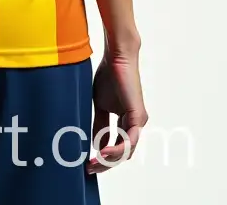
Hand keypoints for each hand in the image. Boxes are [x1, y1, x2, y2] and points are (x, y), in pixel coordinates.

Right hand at [89, 45, 147, 172]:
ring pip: (128, 149)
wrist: (116, 58)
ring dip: (111, 158)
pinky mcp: (138, 115)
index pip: (117, 146)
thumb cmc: (108, 77)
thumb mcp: (100, 105)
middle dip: (106, 163)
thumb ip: (100, 123)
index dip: (103, 157)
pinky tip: (104, 151)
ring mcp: (138, 121)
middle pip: (123, 152)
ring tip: (95, 162)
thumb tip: (95, 142)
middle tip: (90, 168)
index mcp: (126, 121)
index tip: (88, 163)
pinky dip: (118, 147)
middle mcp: (135, 124)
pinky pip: (130, 138)